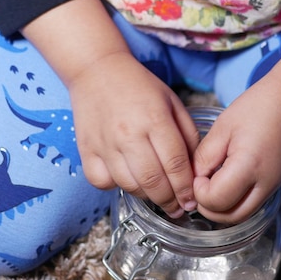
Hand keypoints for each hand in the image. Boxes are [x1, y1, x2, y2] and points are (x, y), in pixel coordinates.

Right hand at [68, 51, 199, 216]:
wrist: (97, 70)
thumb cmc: (140, 87)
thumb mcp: (173, 103)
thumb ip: (187, 136)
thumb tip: (194, 172)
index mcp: (155, 119)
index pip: (175, 164)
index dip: (186, 189)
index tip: (192, 201)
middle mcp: (128, 134)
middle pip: (153, 181)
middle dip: (169, 201)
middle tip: (177, 209)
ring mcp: (105, 144)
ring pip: (129, 186)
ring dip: (147, 197)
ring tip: (156, 195)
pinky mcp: (86, 150)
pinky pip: (102, 182)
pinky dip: (115, 186)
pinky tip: (126, 179)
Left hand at [192, 29, 280, 223]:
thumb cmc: (256, 107)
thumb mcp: (222, 128)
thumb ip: (204, 157)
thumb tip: (194, 180)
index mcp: (249, 166)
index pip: (216, 200)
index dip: (199, 192)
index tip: (197, 173)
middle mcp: (265, 184)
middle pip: (229, 217)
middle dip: (208, 206)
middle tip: (200, 183)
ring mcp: (272, 187)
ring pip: (240, 216)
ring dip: (220, 208)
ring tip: (211, 184)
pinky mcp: (274, 186)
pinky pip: (249, 207)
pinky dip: (233, 204)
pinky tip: (225, 184)